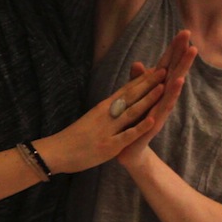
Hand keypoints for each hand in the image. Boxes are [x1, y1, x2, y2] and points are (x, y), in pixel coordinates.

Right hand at [42, 67, 168, 174]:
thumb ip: (107, 109)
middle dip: (148, 84)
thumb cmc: (75, 136)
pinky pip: (126, 135)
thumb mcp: (93, 117)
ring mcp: (108, 129)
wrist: (57, 151)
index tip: (156, 69)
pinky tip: (151, 120)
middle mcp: (106, 114)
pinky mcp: (109, 146)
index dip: (142, 80)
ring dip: (147, 99)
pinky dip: (140, 127)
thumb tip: (119, 99)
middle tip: (165, 70)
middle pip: (130, 96)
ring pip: (131, 112)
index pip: (125, 90)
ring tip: (162, 88)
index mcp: (103, 107)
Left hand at [117, 31, 196, 167]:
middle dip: (182, 54)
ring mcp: (161, 108)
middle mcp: (162, 97)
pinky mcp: (156, 121)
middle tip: (190, 37)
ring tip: (190, 54)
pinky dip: (172, 93)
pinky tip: (178, 82)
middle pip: (174, 71)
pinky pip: (165, 105)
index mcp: (155, 89)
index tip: (183, 32)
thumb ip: (137, 81)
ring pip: (174, 85)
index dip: (174, 49)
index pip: (166, 65)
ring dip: (182, 69)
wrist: (128, 150)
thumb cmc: (133, 122)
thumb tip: (138, 63)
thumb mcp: (134, 97)